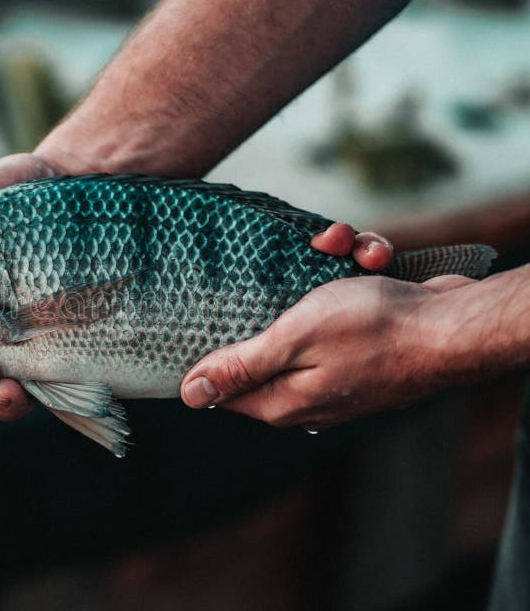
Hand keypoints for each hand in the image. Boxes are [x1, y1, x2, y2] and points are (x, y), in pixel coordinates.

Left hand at [180, 268, 476, 429]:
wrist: (454, 324)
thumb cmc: (374, 330)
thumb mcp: (294, 340)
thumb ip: (241, 366)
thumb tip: (190, 394)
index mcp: (283, 399)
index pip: (226, 387)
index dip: (213, 351)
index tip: (209, 312)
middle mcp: (307, 388)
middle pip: (264, 340)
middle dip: (275, 296)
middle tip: (290, 263)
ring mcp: (337, 366)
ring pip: (307, 309)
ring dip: (323, 268)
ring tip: (343, 246)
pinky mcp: (364, 341)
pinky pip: (342, 303)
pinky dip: (353, 272)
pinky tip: (371, 257)